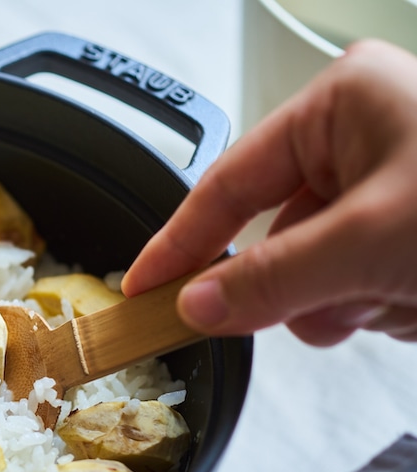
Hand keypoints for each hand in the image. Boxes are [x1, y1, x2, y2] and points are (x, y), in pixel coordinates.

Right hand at [122, 39, 416, 344]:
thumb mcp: (370, 240)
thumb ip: (273, 278)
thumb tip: (197, 305)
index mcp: (342, 106)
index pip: (228, 182)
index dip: (179, 242)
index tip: (141, 286)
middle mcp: (362, 141)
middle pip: (276, 240)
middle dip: (300, 286)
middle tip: (319, 305)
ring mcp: (389, 192)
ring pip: (317, 273)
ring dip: (347, 302)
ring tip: (399, 294)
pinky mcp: (407, 238)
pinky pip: (358, 287)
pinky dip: (383, 306)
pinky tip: (416, 298)